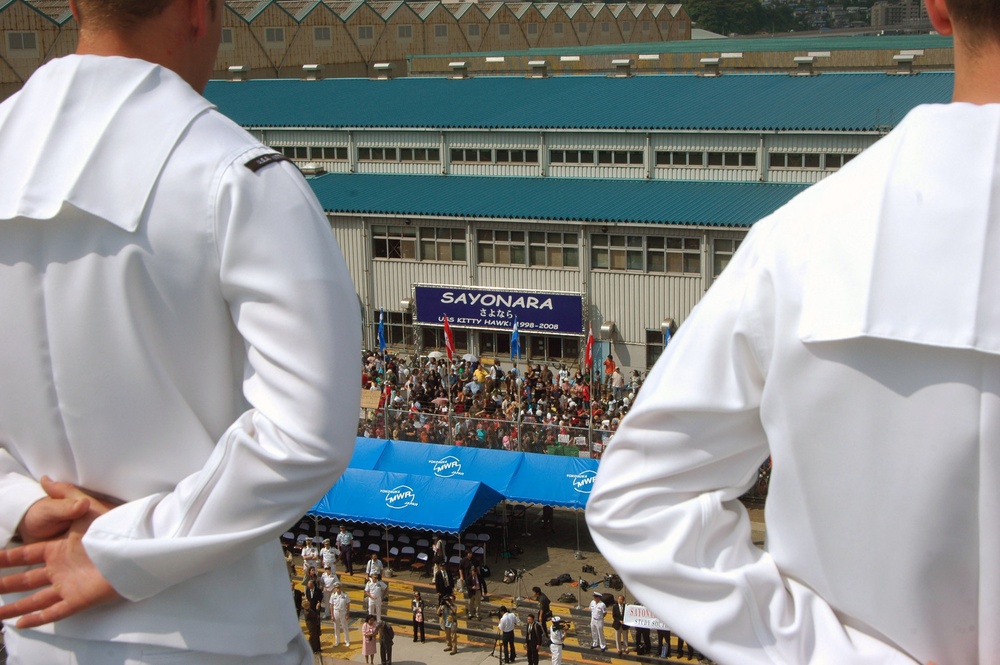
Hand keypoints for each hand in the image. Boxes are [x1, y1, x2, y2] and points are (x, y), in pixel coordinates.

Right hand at [0, 477, 121, 627]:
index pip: (26, 556)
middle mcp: (60, 568)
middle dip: (6, 585)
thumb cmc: (110, 526)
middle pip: (25, 580)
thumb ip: (64, 495)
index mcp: (59, 549)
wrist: (133, 547)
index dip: (7, 559)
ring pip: (35, 599)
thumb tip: (45, 479)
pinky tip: (21, 624)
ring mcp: (69, 584)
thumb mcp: (84, 507)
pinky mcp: (79, 599)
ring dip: (15, 607)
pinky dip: (37, 618)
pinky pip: (54, 612)